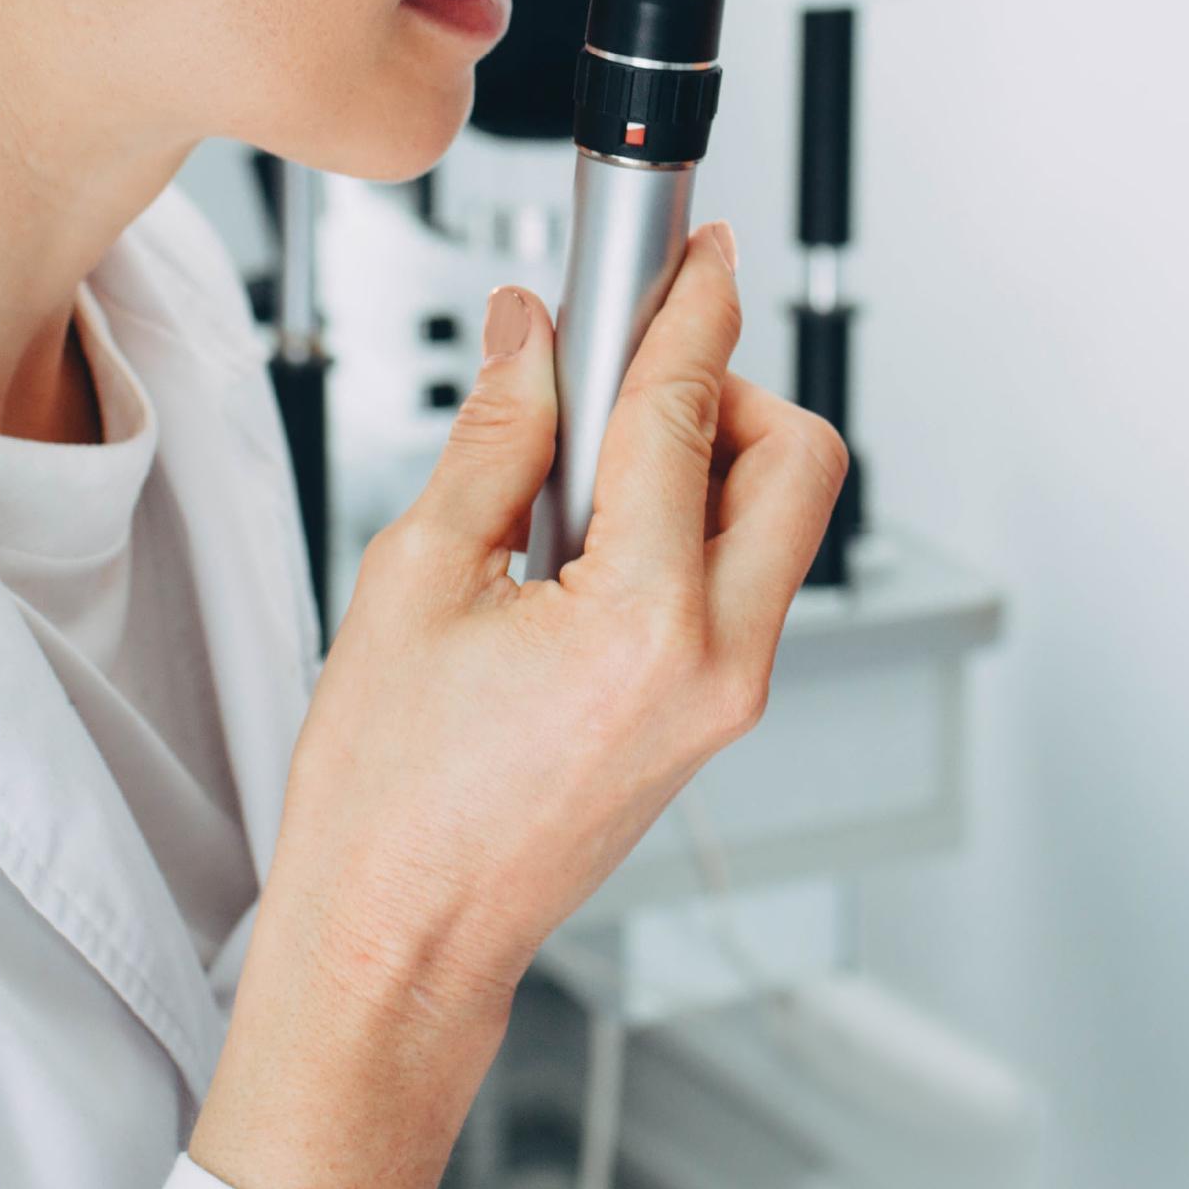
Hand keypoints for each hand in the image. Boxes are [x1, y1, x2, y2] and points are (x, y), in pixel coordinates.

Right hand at [188, 223, 844, 1188]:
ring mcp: (731, 696)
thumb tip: (532, 334)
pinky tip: (586, 537)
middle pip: (798, 457)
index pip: (689, 409)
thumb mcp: (415, 578)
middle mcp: (718, 661)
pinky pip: (743, 580)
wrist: (403, 941)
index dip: (688, 304)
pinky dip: (689, 525)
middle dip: (724, 386)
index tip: (692, 247)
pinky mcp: (719, 714)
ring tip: (583, 470)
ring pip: (780, 518)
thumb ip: (495, 435)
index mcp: (644, 622)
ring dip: (708, 456)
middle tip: (625, 372)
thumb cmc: (390, 800)